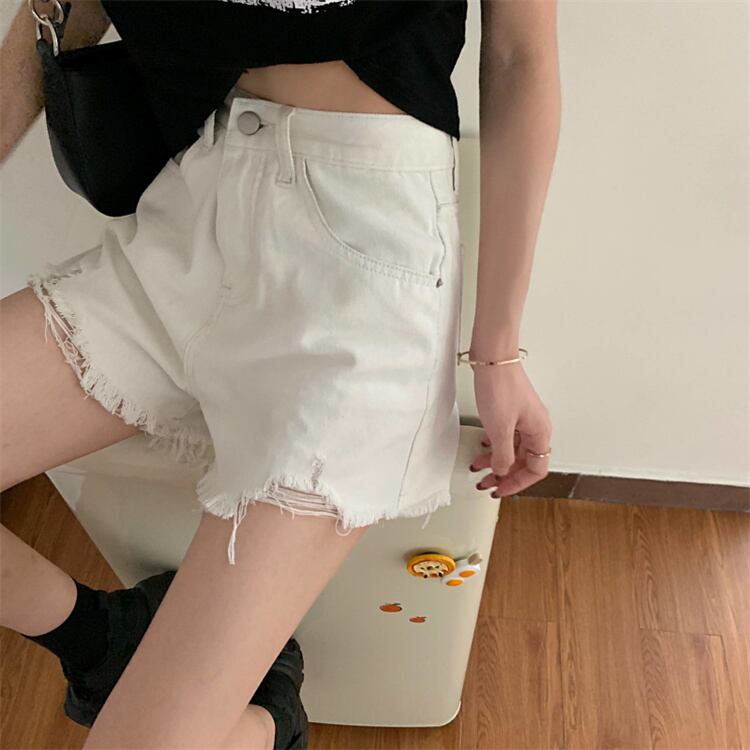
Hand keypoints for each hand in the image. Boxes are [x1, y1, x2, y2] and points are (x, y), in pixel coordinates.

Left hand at [469, 362, 552, 497]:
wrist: (493, 357)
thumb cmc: (500, 386)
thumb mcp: (499, 429)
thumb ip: (502, 455)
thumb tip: (502, 471)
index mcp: (540, 433)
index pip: (536, 469)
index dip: (517, 483)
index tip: (499, 489)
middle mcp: (536, 426)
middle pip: (523, 461)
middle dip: (504, 474)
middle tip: (485, 483)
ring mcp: (524, 417)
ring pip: (513, 448)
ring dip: (496, 460)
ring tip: (478, 467)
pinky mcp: (512, 409)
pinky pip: (507, 435)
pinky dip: (494, 445)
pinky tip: (482, 446)